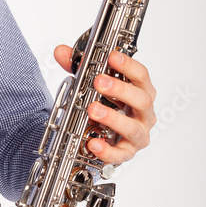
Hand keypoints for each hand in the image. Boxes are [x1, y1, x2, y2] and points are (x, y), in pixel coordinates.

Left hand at [54, 45, 155, 163]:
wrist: (103, 132)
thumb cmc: (105, 105)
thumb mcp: (90, 83)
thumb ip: (76, 67)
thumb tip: (61, 52)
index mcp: (140, 92)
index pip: (142, 76)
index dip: (128, 65)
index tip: (112, 56)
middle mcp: (144, 113)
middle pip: (142, 99)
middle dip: (120, 89)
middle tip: (99, 82)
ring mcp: (138, 134)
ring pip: (132, 127)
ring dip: (112, 118)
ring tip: (92, 109)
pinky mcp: (127, 152)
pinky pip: (120, 154)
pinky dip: (107, 150)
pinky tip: (92, 143)